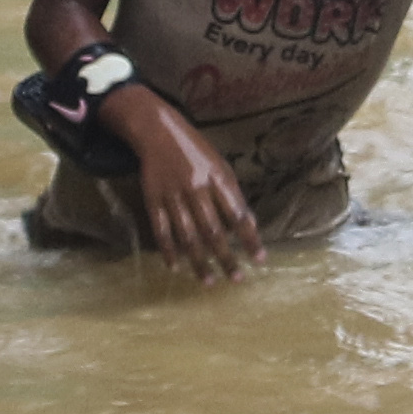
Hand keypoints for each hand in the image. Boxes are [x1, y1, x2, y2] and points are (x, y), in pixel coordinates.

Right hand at [125, 91, 261, 281]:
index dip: (250, 237)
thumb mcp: (221, 166)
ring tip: (210, 281)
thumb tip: (248, 226)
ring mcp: (173, 195)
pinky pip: (161, 230)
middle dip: (227, 257)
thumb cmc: (197, 152)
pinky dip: (168, 250)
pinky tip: (176, 267)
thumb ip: (233, 195)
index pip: (238, 214)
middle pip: (213, 230)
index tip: (260, 259)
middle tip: (237, 279)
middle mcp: (196, 188)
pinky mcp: (153, 200)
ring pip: (188, 236)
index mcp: (217, 178)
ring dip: (199, 261)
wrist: (159, 132)